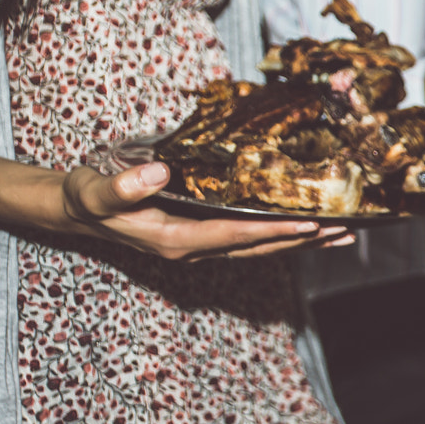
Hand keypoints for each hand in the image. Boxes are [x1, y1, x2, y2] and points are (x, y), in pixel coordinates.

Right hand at [60, 161, 353, 259]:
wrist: (79, 213)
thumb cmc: (87, 199)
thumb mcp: (95, 192)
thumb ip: (123, 187)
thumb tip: (159, 173)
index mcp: (175, 240)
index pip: (234, 235)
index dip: (272, 230)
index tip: (309, 223)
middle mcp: (194, 250)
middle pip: (258, 247)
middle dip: (302, 240)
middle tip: (346, 232)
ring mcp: (201, 247)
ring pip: (260, 247)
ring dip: (300, 242)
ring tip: (343, 235)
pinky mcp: (203, 238)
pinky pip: (250, 240)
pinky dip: (281, 235)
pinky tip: (307, 229)